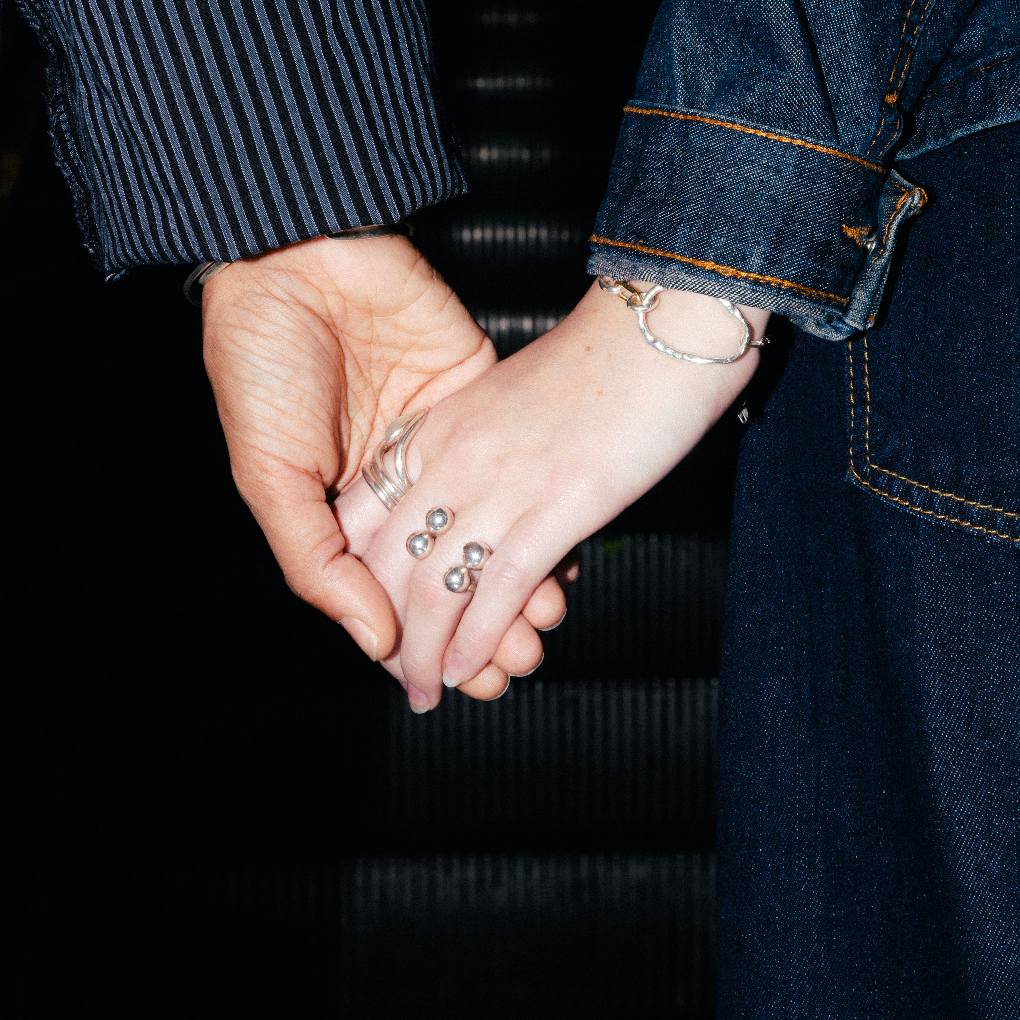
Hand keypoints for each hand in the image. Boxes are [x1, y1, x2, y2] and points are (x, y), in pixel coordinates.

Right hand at [201, 231, 568, 695]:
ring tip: (545, 621)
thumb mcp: (269, 474)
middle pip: (448, 570)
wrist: (297, 250)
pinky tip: (567, 551)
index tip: (460, 684)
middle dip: (483, 625)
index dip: (422, 643)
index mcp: (334, 506)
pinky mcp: (476, 391)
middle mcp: (389, 481)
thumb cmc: (260, 359)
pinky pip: (515, 462)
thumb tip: (375, 641)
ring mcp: (438, 438)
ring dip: (520, 578)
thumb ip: (318, 561)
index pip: (386, 593)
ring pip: (490, 526)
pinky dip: (541, 507)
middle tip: (517, 666)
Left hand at [334, 281, 768, 708]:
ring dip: (426, 653)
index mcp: (437, 427)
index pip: (364, 516)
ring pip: (435, 585)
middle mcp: (455, 455)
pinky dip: (478, 637)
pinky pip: (496, 585)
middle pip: (388, 561)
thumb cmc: (600, 368)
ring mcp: (503, 480)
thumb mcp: (507, 406)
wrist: (663, 328)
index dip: (356, 579)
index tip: (369, 621)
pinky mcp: (557, 502)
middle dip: (385, 632)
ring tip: (429, 691)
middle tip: (396, 676)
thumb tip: (469, 517)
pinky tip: (469, 666)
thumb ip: (476, 456)